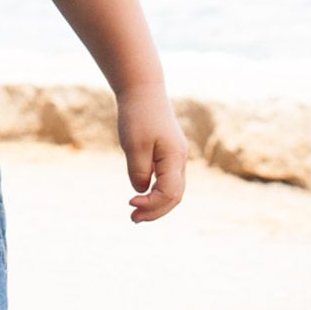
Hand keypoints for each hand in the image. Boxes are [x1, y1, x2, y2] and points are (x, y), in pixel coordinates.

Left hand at [118, 84, 189, 223]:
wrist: (142, 90)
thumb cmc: (138, 115)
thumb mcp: (134, 145)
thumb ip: (139, 171)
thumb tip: (141, 190)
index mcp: (175, 158)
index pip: (170, 193)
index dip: (152, 204)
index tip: (130, 203)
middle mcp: (180, 160)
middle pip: (175, 196)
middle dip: (155, 211)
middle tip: (133, 219)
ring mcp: (176, 157)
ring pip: (173, 190)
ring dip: (156, 205)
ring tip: (136, 214)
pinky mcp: (168, 154)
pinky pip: (167, 181)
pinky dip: (156, 193)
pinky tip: (142, 196)